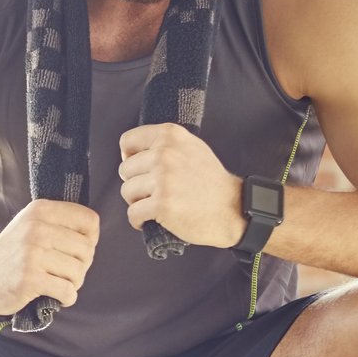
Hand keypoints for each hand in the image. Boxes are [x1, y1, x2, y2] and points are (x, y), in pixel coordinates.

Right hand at [0, 199, 99, 317]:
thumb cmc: (11, 254)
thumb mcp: (30, 225)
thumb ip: (59, 223)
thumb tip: (93, 237)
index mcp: (41, 210)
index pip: (90, 220)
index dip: (90, 239)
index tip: (75, 250)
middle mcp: (37, 228)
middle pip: (87, 249)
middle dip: (81, 266)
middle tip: (63, 272)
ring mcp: (33, 253)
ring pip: (79, 272)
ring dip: (73, 283)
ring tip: (56, 282)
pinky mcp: (31, 279)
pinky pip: (68, 291)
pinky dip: (67, 298)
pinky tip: (55, 296)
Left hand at [117, 121, 244, 250]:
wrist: (232, 208)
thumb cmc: (210, 181)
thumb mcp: (191, 148)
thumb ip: (164, 144)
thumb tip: (131, 152)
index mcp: (171, 135)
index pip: (127, 141)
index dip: (128, 157)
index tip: (138, 169)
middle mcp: (165, 153)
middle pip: (125, 169)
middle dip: (135, 183)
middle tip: (152, 192)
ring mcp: (163, 179)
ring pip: (127, 192)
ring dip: (137, 202)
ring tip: (154, 205)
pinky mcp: (162, 204)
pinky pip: (133, 213)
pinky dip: (138, 220)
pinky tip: (150, 220)